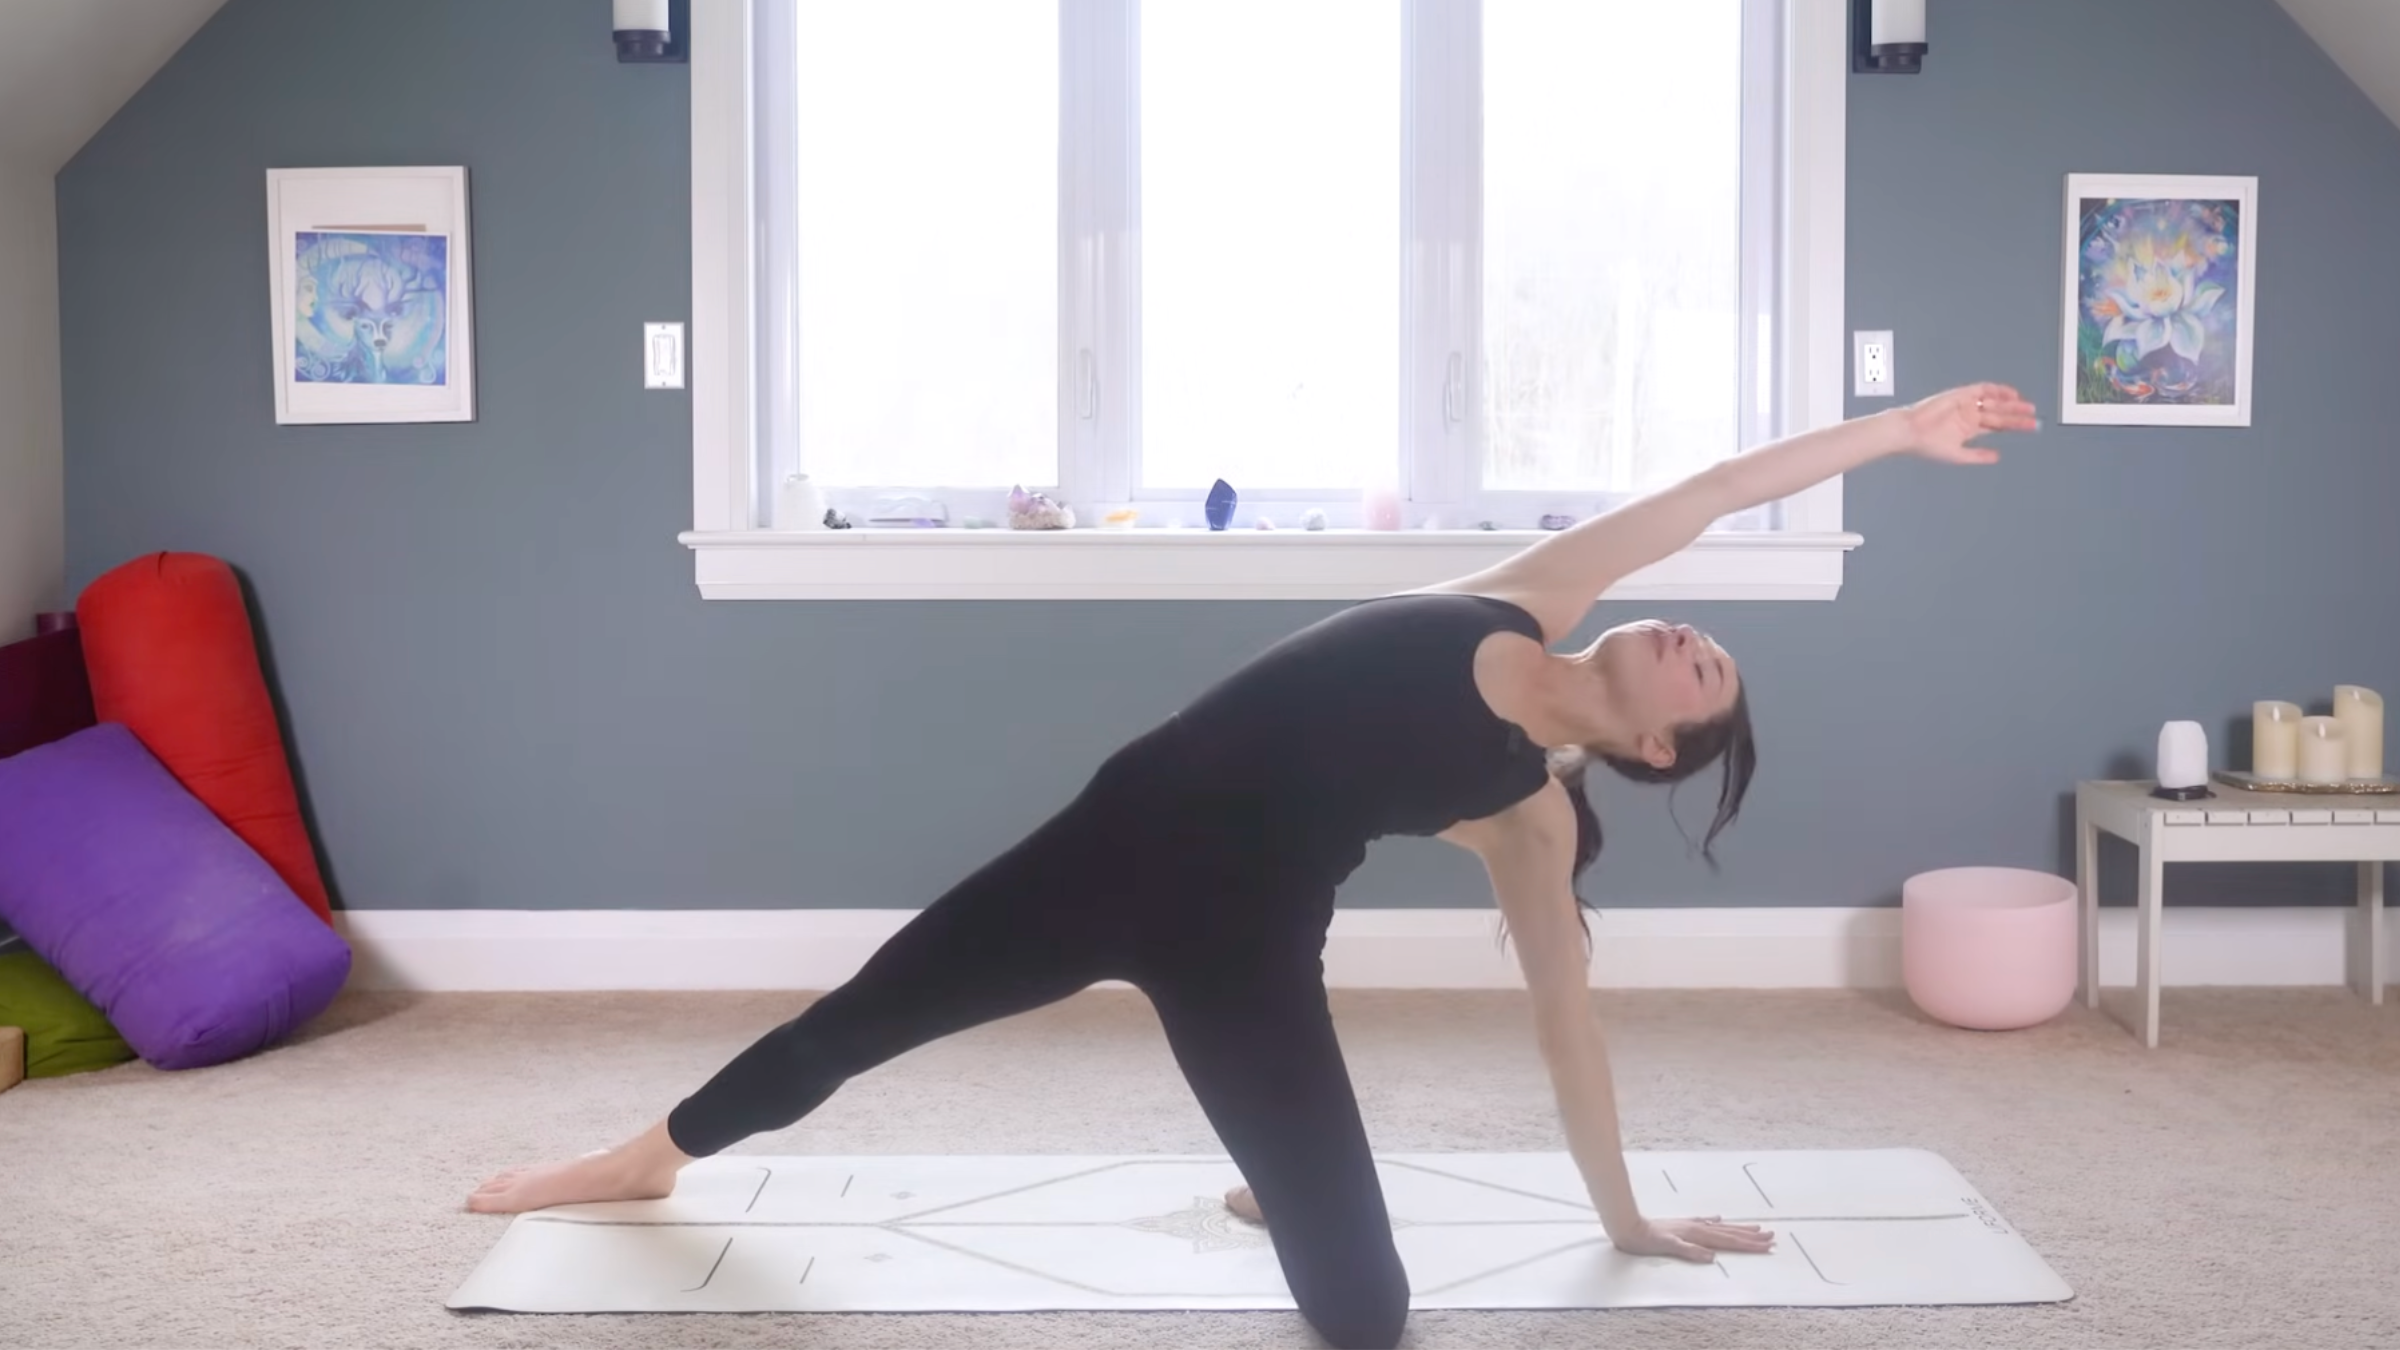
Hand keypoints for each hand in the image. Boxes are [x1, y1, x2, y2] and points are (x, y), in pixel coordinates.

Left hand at [1610, 1215, 1776, 1261]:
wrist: (1629, 1227)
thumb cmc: (1646, 1240)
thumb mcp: (1667, 1247)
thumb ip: (1689, 1251)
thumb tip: (1712, 1257)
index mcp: (1697, 1235)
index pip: (1728, 1242)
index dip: (1748, 1245)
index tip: (1767, 1246)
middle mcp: (1697, 1227)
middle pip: (1730, 1232)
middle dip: (1751, 1236)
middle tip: (1772, 1237)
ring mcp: (1691, 1224)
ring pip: (1722, 1227)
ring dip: (1739, 1228)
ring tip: (1756, 1228)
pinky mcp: (1683, 1224)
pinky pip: (1706, 1222)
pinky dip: (1716, 1222)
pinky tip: (1721, 1219)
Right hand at [1898, 382, 2040, 464]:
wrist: (1910, 431)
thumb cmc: (1926, 445)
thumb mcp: (1958, 455)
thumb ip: (1978, 455)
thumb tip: (1997, 457)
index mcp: (1968, 429)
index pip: (1997, 426)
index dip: (2013, 426)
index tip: (2029, 427)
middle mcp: (1969, 416)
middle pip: (1999, 413)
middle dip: (2017, 415)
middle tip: (2034, 417)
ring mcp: (1966, 404)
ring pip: (1994, 402)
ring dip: (2011, 404)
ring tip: (2027, 407)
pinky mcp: (1961, 395)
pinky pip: (1982, 389)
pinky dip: (1996, 390)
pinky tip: (2010, 394)